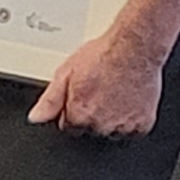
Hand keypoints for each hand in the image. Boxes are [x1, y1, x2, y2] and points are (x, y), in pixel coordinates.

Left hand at [29, 28, 165, 138]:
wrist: (134, 49)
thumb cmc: (103, 56)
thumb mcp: (66, 73)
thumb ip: (50, 100)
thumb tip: (36, 117)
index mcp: (79, 116)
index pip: (69, 126)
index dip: (72, 110)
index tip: (80, 98)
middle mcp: (101, 125)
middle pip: (90, 129)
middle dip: (91, 114)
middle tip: (98, 91)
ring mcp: (123, 127)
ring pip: (111, 131)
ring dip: (111, 118)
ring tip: (113, 93)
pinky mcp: (143, 125)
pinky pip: (133, 129)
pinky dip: (131, 118)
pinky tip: (127, 100)